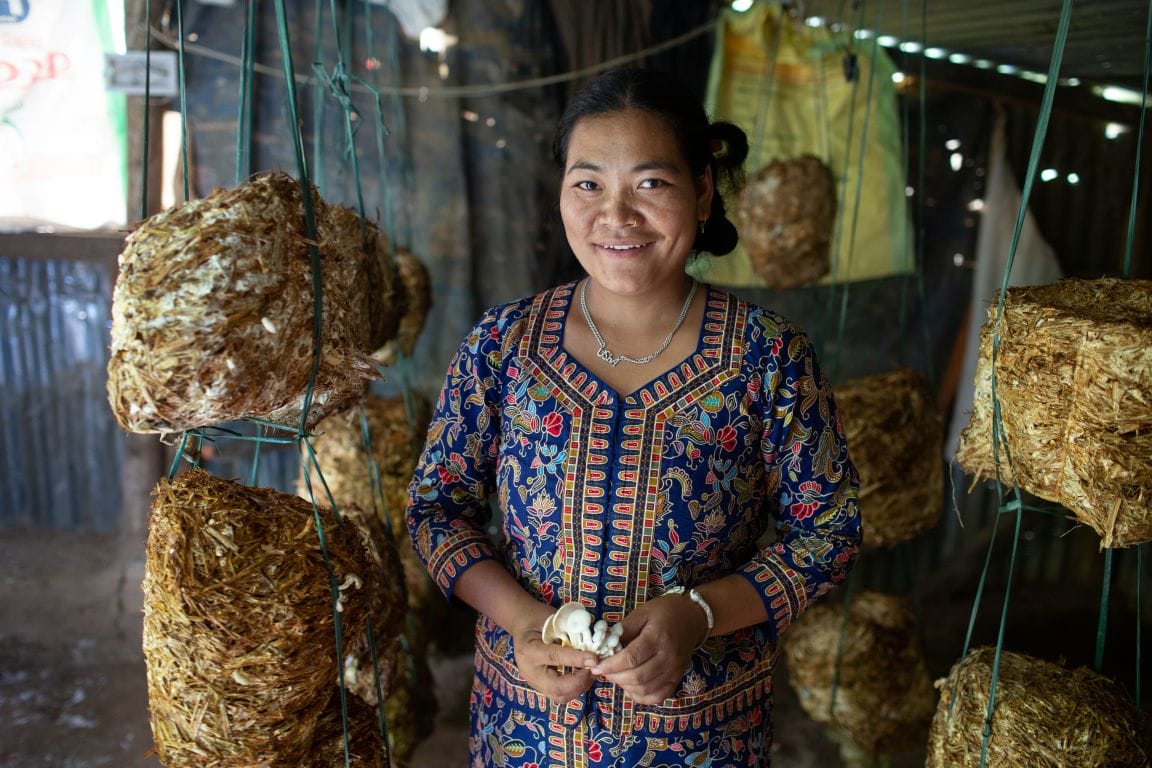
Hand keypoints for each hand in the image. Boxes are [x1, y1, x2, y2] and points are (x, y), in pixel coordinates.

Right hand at [511, 609, 598, 703]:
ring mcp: (533, 682)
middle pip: (556, 687)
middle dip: (579, 682)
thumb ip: (569, 633)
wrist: (522, 625)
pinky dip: (574, 688)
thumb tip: (591, 645)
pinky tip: (583, 676)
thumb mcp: (553, 620)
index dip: (577, 659)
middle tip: (593, 669)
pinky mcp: (540, 687)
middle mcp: (529, 671)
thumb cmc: (538, 619)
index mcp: (529, 650)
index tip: (594, 659)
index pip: (555, 657)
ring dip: (579, 688)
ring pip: (559, 696)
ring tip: (590, 673)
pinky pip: (559, 694)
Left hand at [589, 594, 707, 704]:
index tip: (596, 665)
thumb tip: (603, 645)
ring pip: (645, 689)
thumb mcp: (642, 613)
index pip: (631, 658)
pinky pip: (657, 697)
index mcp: (658, 637)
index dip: (611, 665)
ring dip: (624, 686)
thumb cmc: (665, 612)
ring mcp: (674, 671)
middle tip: (602, 670)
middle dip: (614, 676)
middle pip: (637, 676)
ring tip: (614, 676)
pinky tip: (630, 686)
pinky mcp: (676, 679)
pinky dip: (640, 696)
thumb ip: (623, 630)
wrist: (693, 618)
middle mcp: (668, 657)